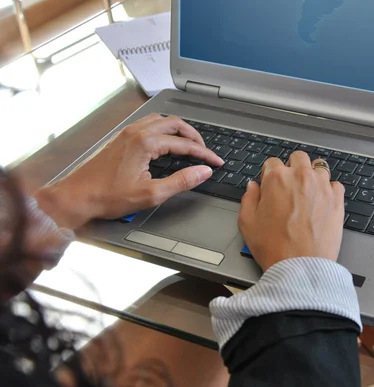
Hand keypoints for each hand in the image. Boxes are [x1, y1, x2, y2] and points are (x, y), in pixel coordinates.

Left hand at [35, 114, 223, 229]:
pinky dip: (164, 130)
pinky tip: (166, 143)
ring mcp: (127, 133)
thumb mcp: (151, 194)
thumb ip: (181, 181)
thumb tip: (203, 172)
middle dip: (194, 136)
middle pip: (175, 124)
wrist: (77, 197)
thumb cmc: (108, 197)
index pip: (185, 144)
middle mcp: (136, 132)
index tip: (216, 162)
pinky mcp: (120, 139)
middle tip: (205, 151)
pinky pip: (148, 125)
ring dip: (178, 130)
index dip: (204, 154)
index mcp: (145, 143)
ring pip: (160, 121)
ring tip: (189, 144)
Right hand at [238, 152, 344, 270]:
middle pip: (298, 158)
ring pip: (319, 168)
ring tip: (307, 193)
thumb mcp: (247, 223)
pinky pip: (335, 185)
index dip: (269, 174)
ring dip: (312, 176)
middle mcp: (301, 177)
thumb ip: (248, 199)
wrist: (301, 267)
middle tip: (289, 185)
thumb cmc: (274, 247)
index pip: (272, 162)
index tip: (270, 185)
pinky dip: (329, 190)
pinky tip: (321, 203)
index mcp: (277, 179)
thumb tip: (253, 187)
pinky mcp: (337, 200)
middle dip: (292, 167)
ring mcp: (322, 187)